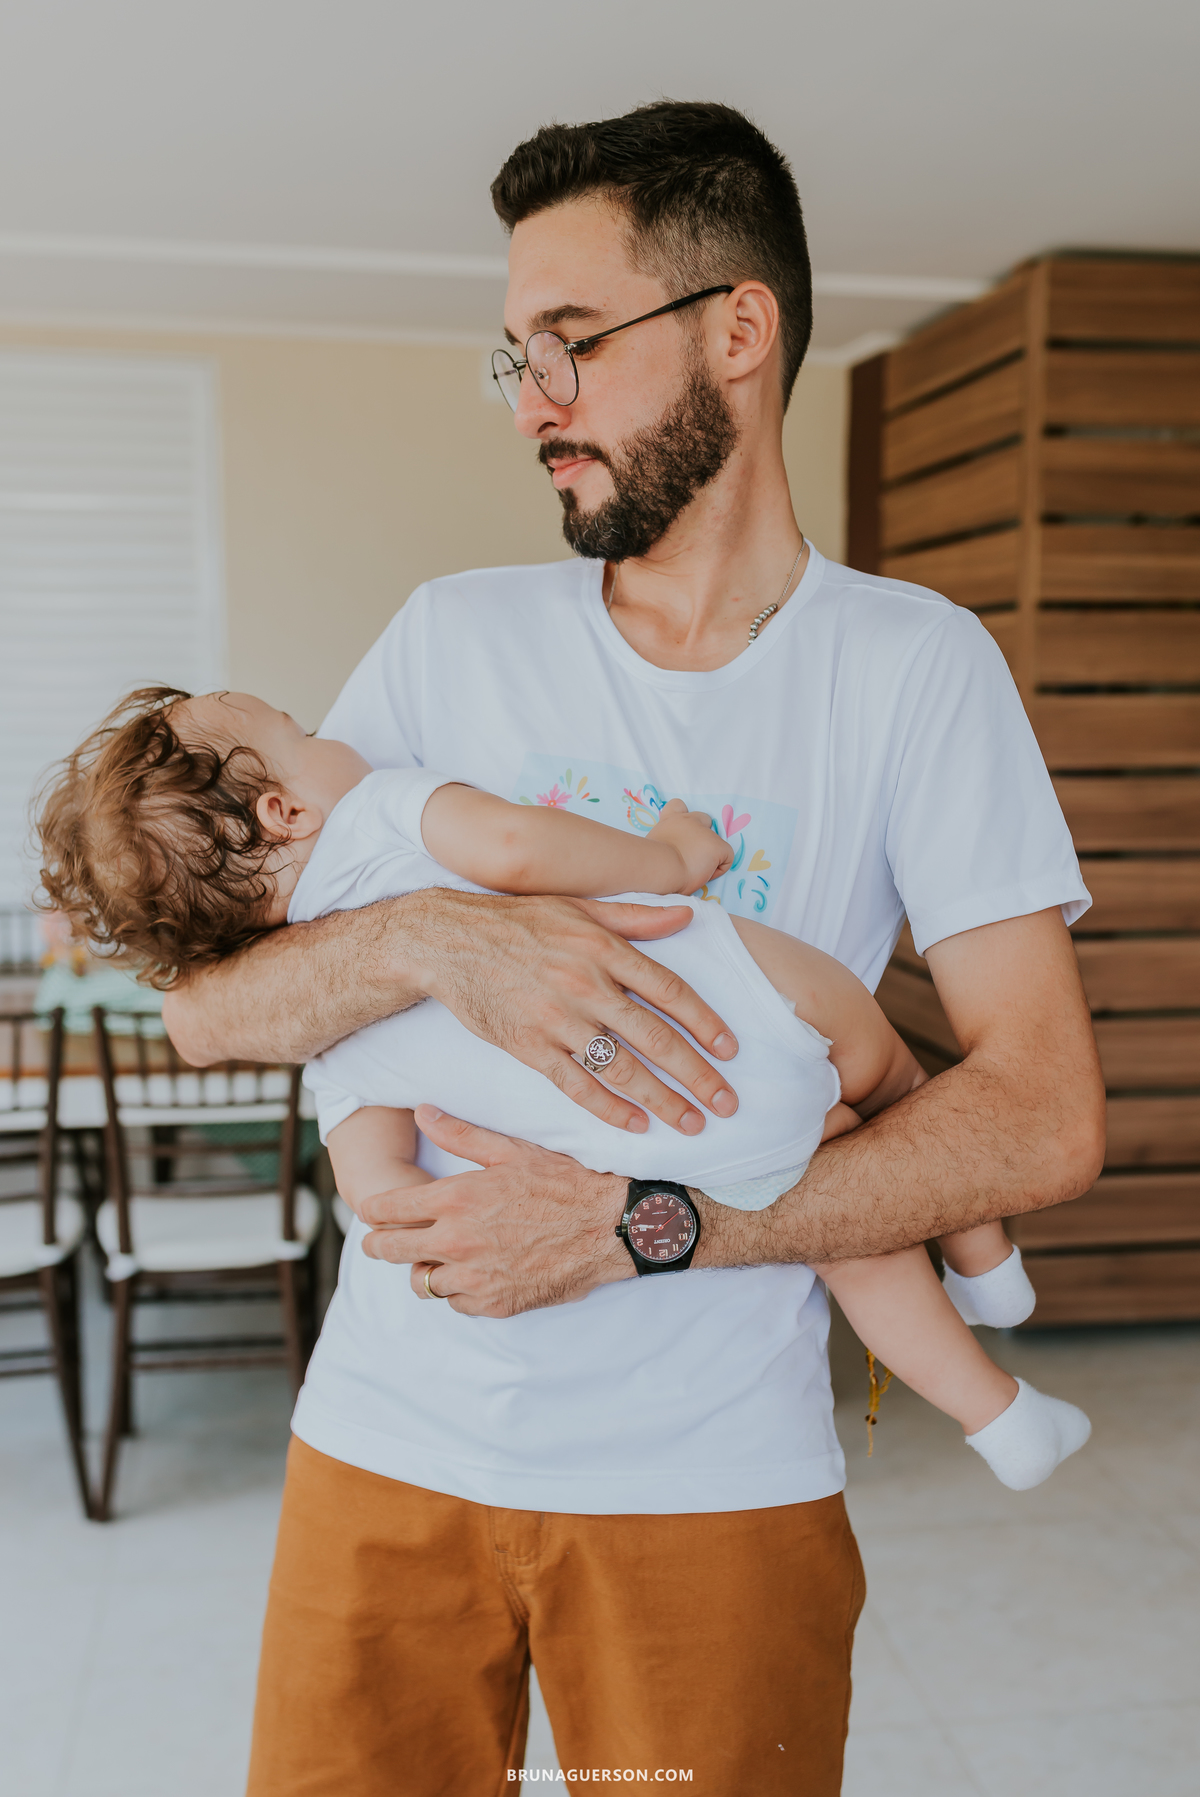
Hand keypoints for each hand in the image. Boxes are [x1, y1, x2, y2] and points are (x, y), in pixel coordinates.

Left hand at [359, 1108, 633, 1315]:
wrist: (611, 1228)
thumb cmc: (565, 1183)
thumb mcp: (511, 1150)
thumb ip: (459, 1134)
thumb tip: (422, 1112)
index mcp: (455, 1198)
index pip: (385, 1210)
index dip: (372, 1210)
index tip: (371, 1211)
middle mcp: (457, 1242)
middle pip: (390, 1250)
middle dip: (379, 1243)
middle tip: (379, 1240)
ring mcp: (475, 1278)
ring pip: (421, 1283)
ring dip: (424, 1269)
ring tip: (436, 1257)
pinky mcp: (495, 1304)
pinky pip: (456, 1304)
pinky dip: (458, 1290)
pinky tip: (473, 1272)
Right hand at [415, 889, 738, 1134]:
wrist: (446, 940)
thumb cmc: (517, 921)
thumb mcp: (579, 907)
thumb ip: (636, 916)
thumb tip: (687, 915)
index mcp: (603, 948)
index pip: (669, 990)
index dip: (705, 1022)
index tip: (731, 1050)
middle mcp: (585, 984)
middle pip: (655, 1037)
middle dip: (697, 1075)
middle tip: (726, 1103)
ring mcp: (556, 1018)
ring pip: (621, 1068)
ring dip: (661, 1100)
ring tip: (690, 1123)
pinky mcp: (527, 1046)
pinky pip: (575, 1085)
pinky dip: (608, 1109)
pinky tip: (635, 1126)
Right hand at [646, 797, 734, 891]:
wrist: (660, 867)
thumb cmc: (651, 863)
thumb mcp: (652, 845)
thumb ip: (662, 842)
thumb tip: (669, 853)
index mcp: (669, 821)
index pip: (677, 806)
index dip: (683, 817)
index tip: (680, 833)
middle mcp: (687, 821)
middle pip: (704, 818)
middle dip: (703, 834)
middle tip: (692, 853)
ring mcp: (705, 832)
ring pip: (716, 841)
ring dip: (709, 854)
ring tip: (695, 869)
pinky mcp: (717, 846)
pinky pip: (726, 858)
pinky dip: (718, 868)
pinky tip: (704, 875)